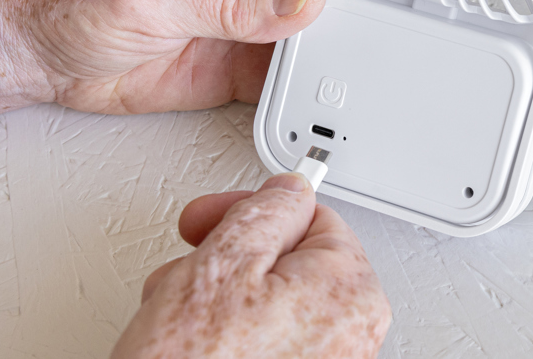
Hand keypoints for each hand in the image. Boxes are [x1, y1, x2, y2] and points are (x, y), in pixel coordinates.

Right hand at [112, 174, 391, 357]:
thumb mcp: (223, 261)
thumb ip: (266, 209)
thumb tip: (289, 189)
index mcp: (351, 291)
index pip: (312, 216)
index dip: (251, 210)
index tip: (210, 218)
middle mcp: (352, 335)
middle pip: (287, 260)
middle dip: (226, 259)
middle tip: (186, 273)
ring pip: (268, 302)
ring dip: (215, 299)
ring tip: (180, 324)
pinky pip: (265, 342)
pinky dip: (226, 337)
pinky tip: (191, 348)